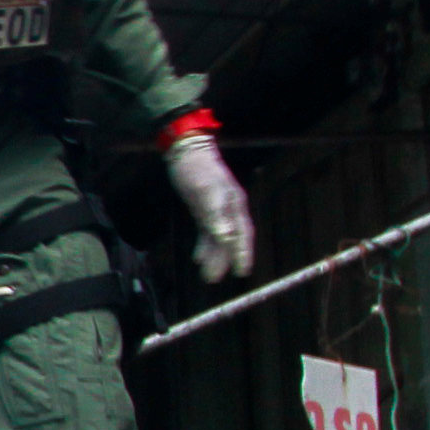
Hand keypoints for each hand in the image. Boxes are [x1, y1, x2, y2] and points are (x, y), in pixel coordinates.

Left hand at [165, 117, 253, 283]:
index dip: (242, 253)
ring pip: (218, 238)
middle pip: (230, 239)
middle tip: (214, 278)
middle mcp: (229, 209)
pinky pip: (207, 232)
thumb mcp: (205, 190)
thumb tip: (225, 237)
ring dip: (213, 256)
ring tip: (207, 275)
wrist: (187, 150)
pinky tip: (199, 258)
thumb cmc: (197, 168)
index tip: (242, 271)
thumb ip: (216, 214)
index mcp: (235, 204)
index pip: (242, 234)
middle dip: (225, 260)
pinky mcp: (205, 208)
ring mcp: (217, 209)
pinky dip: (205, 245)